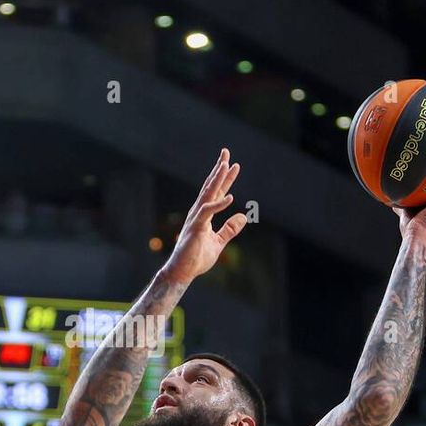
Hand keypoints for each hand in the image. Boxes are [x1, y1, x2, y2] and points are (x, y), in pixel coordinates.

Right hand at [162, 148, 246, 283]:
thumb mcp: (219, 242)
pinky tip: (231, 197)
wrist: (182, 272)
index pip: (217, 192)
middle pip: (211, 186)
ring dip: (217, 179)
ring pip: (208, 193)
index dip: (226, 179)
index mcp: (205, 215)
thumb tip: (243, 216)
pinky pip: (208, 212)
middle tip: (226, 152)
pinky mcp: (196, 227)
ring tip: (225, 164)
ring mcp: (196, 218)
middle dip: (219, 169)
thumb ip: (230, 229)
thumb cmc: (196, 258)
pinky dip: (219, 204)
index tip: (234, 165)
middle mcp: (199, 212)